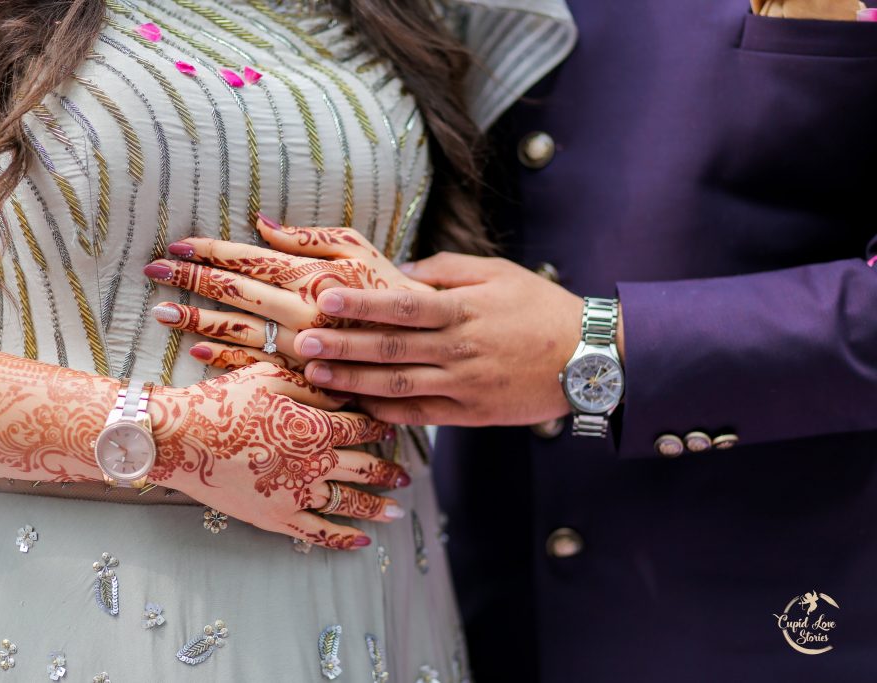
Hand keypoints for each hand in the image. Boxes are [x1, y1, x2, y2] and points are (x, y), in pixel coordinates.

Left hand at [145, 215, 430, 370]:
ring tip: (163, 313)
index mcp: (311, 271)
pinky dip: (227, 361)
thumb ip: (309, 236)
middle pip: (236, 290)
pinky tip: (198, 355)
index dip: (210, 250)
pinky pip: (260, 367)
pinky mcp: (309, 373)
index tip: (175, 246)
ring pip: (240, 331)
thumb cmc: (388, 287)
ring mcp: (302, 343)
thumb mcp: (357, 249)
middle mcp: (302, 306)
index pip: (249, 257)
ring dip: (199, 321)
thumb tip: (261, 221)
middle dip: (191, 279)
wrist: (427, 344)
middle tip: (152, 272)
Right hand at [149, 362, 408, 548]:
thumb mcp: (271, 376)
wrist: (180, 439)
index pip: (361, 427)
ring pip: (348, 503)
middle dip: (388, 470)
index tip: (391, 426)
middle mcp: (314, 464)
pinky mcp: (275, 518)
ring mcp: (296, 495)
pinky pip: (317, 533)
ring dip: (375, 507)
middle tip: (405, 475)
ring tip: (396, 511)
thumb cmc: (223, 400)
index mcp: (316, 426)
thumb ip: (313, 384)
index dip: (379, 426)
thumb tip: (347, 389)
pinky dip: (342, 538)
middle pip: (364, 468)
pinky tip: (362, 541)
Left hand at [282, 252, 625, 425]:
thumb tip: (399, 270)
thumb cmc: (540, 308)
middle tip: (304, 344)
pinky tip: (358, 405)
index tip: (325, 298)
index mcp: (463, 310)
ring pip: (399, 385)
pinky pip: (421, 414)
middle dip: (343, 347)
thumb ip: (446, 269)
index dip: (361, 303)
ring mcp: (464, 386)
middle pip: (390, 349)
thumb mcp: (497, 272)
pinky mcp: (471, 415)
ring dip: (354, 382)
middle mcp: (459, 349)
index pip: (402, 305)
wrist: (589, 358)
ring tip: (317, 376)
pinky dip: (388, 411)